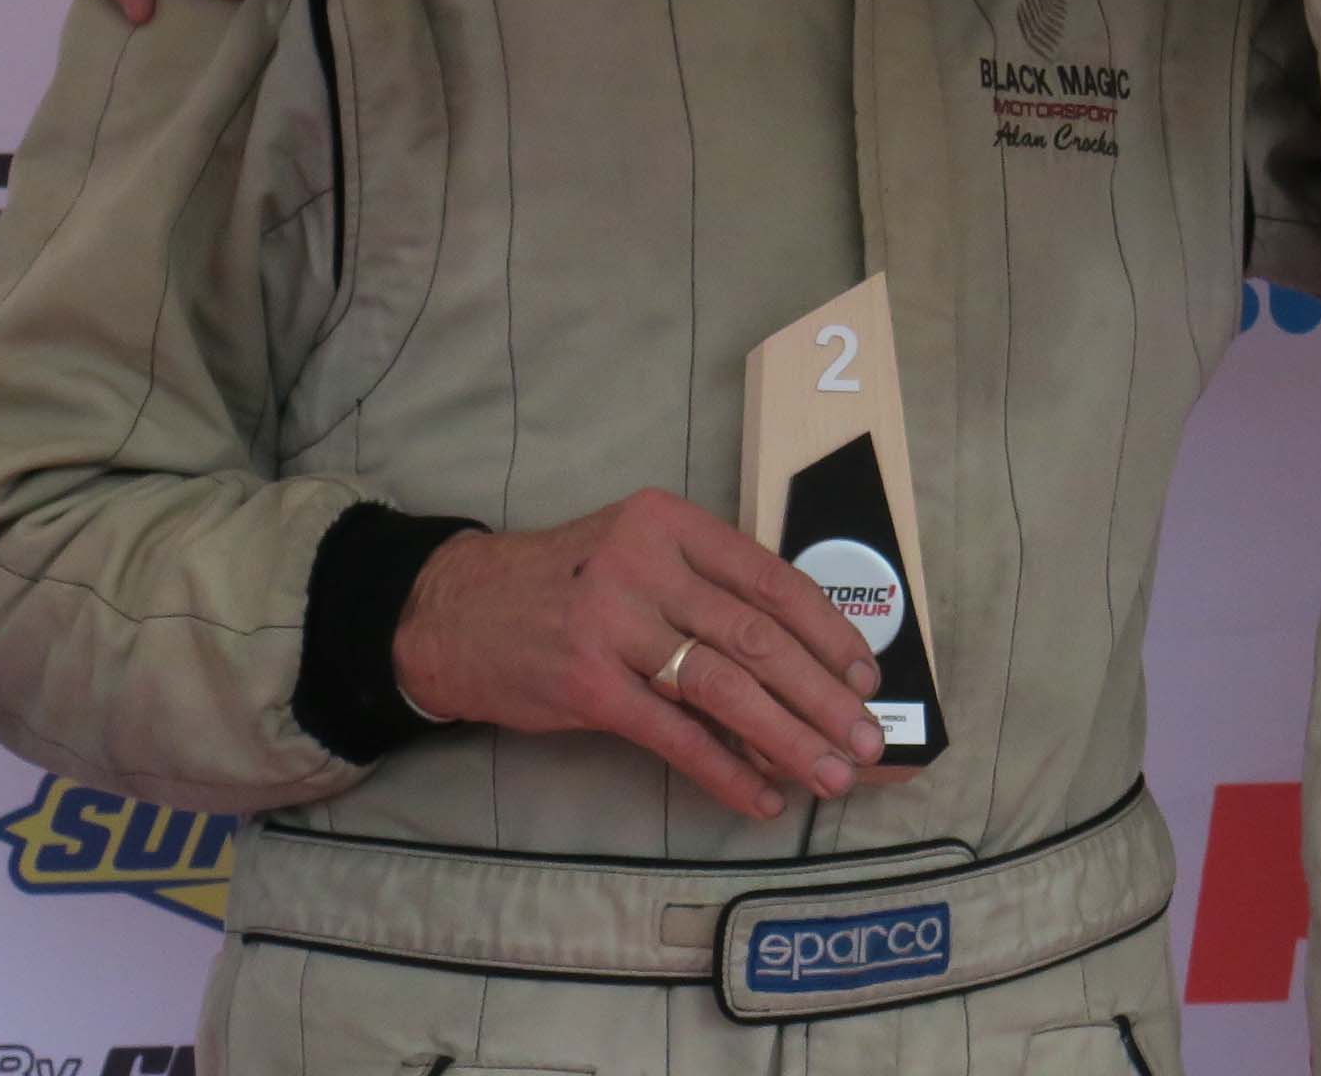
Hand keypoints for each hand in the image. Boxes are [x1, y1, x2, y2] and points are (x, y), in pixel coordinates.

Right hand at [394, 490, 890, 819]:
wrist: (454, 611)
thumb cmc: (563, 585)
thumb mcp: (637, 553)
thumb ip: (706, 587)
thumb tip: (802, 657)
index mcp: (670, 524)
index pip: (770, 579)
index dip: (827, 631)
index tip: (864, 674)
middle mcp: (645, 567)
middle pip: (757, 638)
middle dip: (823, 696)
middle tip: (867, 739)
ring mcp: (613, 626)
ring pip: (725, 687)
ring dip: (788, 737)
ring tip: (830, 774)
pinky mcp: (587, 687)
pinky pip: (674, 735)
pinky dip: (725, 770)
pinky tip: (760, 796)